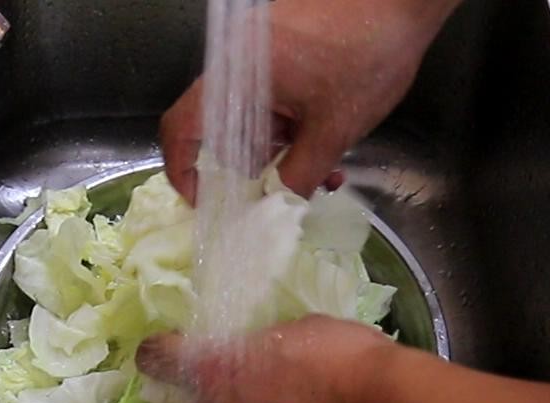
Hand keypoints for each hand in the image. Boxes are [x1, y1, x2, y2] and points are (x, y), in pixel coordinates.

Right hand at [159, 0, 458, 200]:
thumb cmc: (367, 52)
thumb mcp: (333, 130)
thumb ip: (298, 177)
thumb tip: (275, 210)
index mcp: (234, 74)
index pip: (182, 128)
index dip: (186, 171)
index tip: (209, 202)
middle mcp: (235, 57)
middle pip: (222, 127)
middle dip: (254, 169)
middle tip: (287, 195)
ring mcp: (258, 49)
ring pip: (254, 115)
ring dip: (283, 150)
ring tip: (325, 173)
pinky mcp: (282, 45)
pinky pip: (274, 95)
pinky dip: (293, 123)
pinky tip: (326, 143)